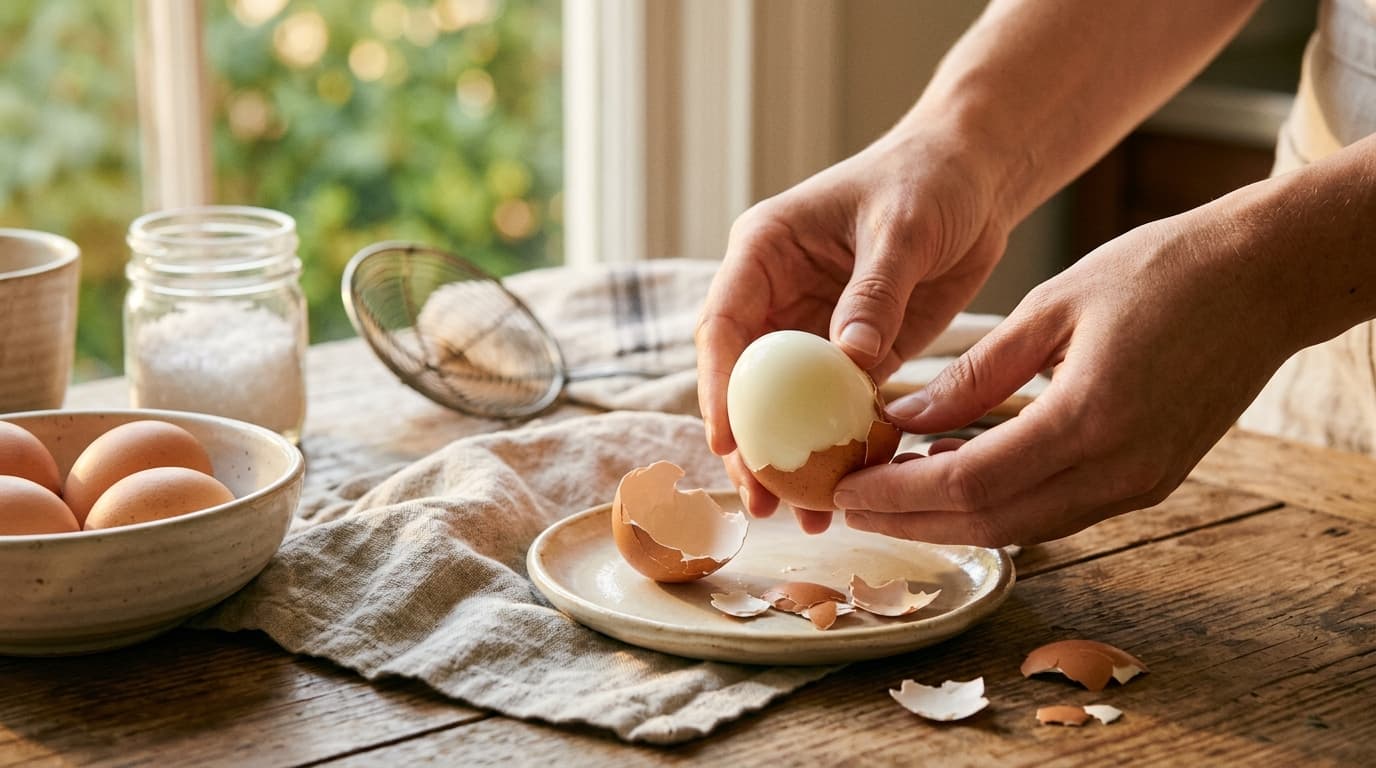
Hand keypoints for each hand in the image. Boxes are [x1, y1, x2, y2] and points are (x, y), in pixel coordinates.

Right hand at [695, 130, 1007, 531]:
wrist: (974, 176)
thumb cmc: (929, 179)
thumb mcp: (902, 228)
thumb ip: (874, 292)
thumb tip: (847, 361)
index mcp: (764, 252)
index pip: (723, 325)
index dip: (719, 385)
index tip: (728, 440)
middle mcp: (775, 294)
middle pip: (744, 379)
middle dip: (748, 443)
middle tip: (761, 501)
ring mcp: (811, 327)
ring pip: (785, 404)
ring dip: (790, 458)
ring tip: (803, 517)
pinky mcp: (852, 351)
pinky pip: (834, 408)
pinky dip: (838, 448)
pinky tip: (848, 489)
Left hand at [836, 209, 1294, 545]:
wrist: (1265, 279)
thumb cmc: (1161, 272)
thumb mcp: (1050, 307)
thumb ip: (975, 374)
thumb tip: (906, 418)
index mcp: (1088, 417)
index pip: (969, 483)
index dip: (899, 496)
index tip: (845, 491)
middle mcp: (1118, 468)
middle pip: (993, 523)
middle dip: (913, 523)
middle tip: (851, 508)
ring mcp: (1141, 483)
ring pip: (1025, 527)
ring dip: (953, 521)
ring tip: (890, 499)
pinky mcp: (1150, 480)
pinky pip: (1059, 511)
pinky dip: (1000, 505)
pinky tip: (957, 481)